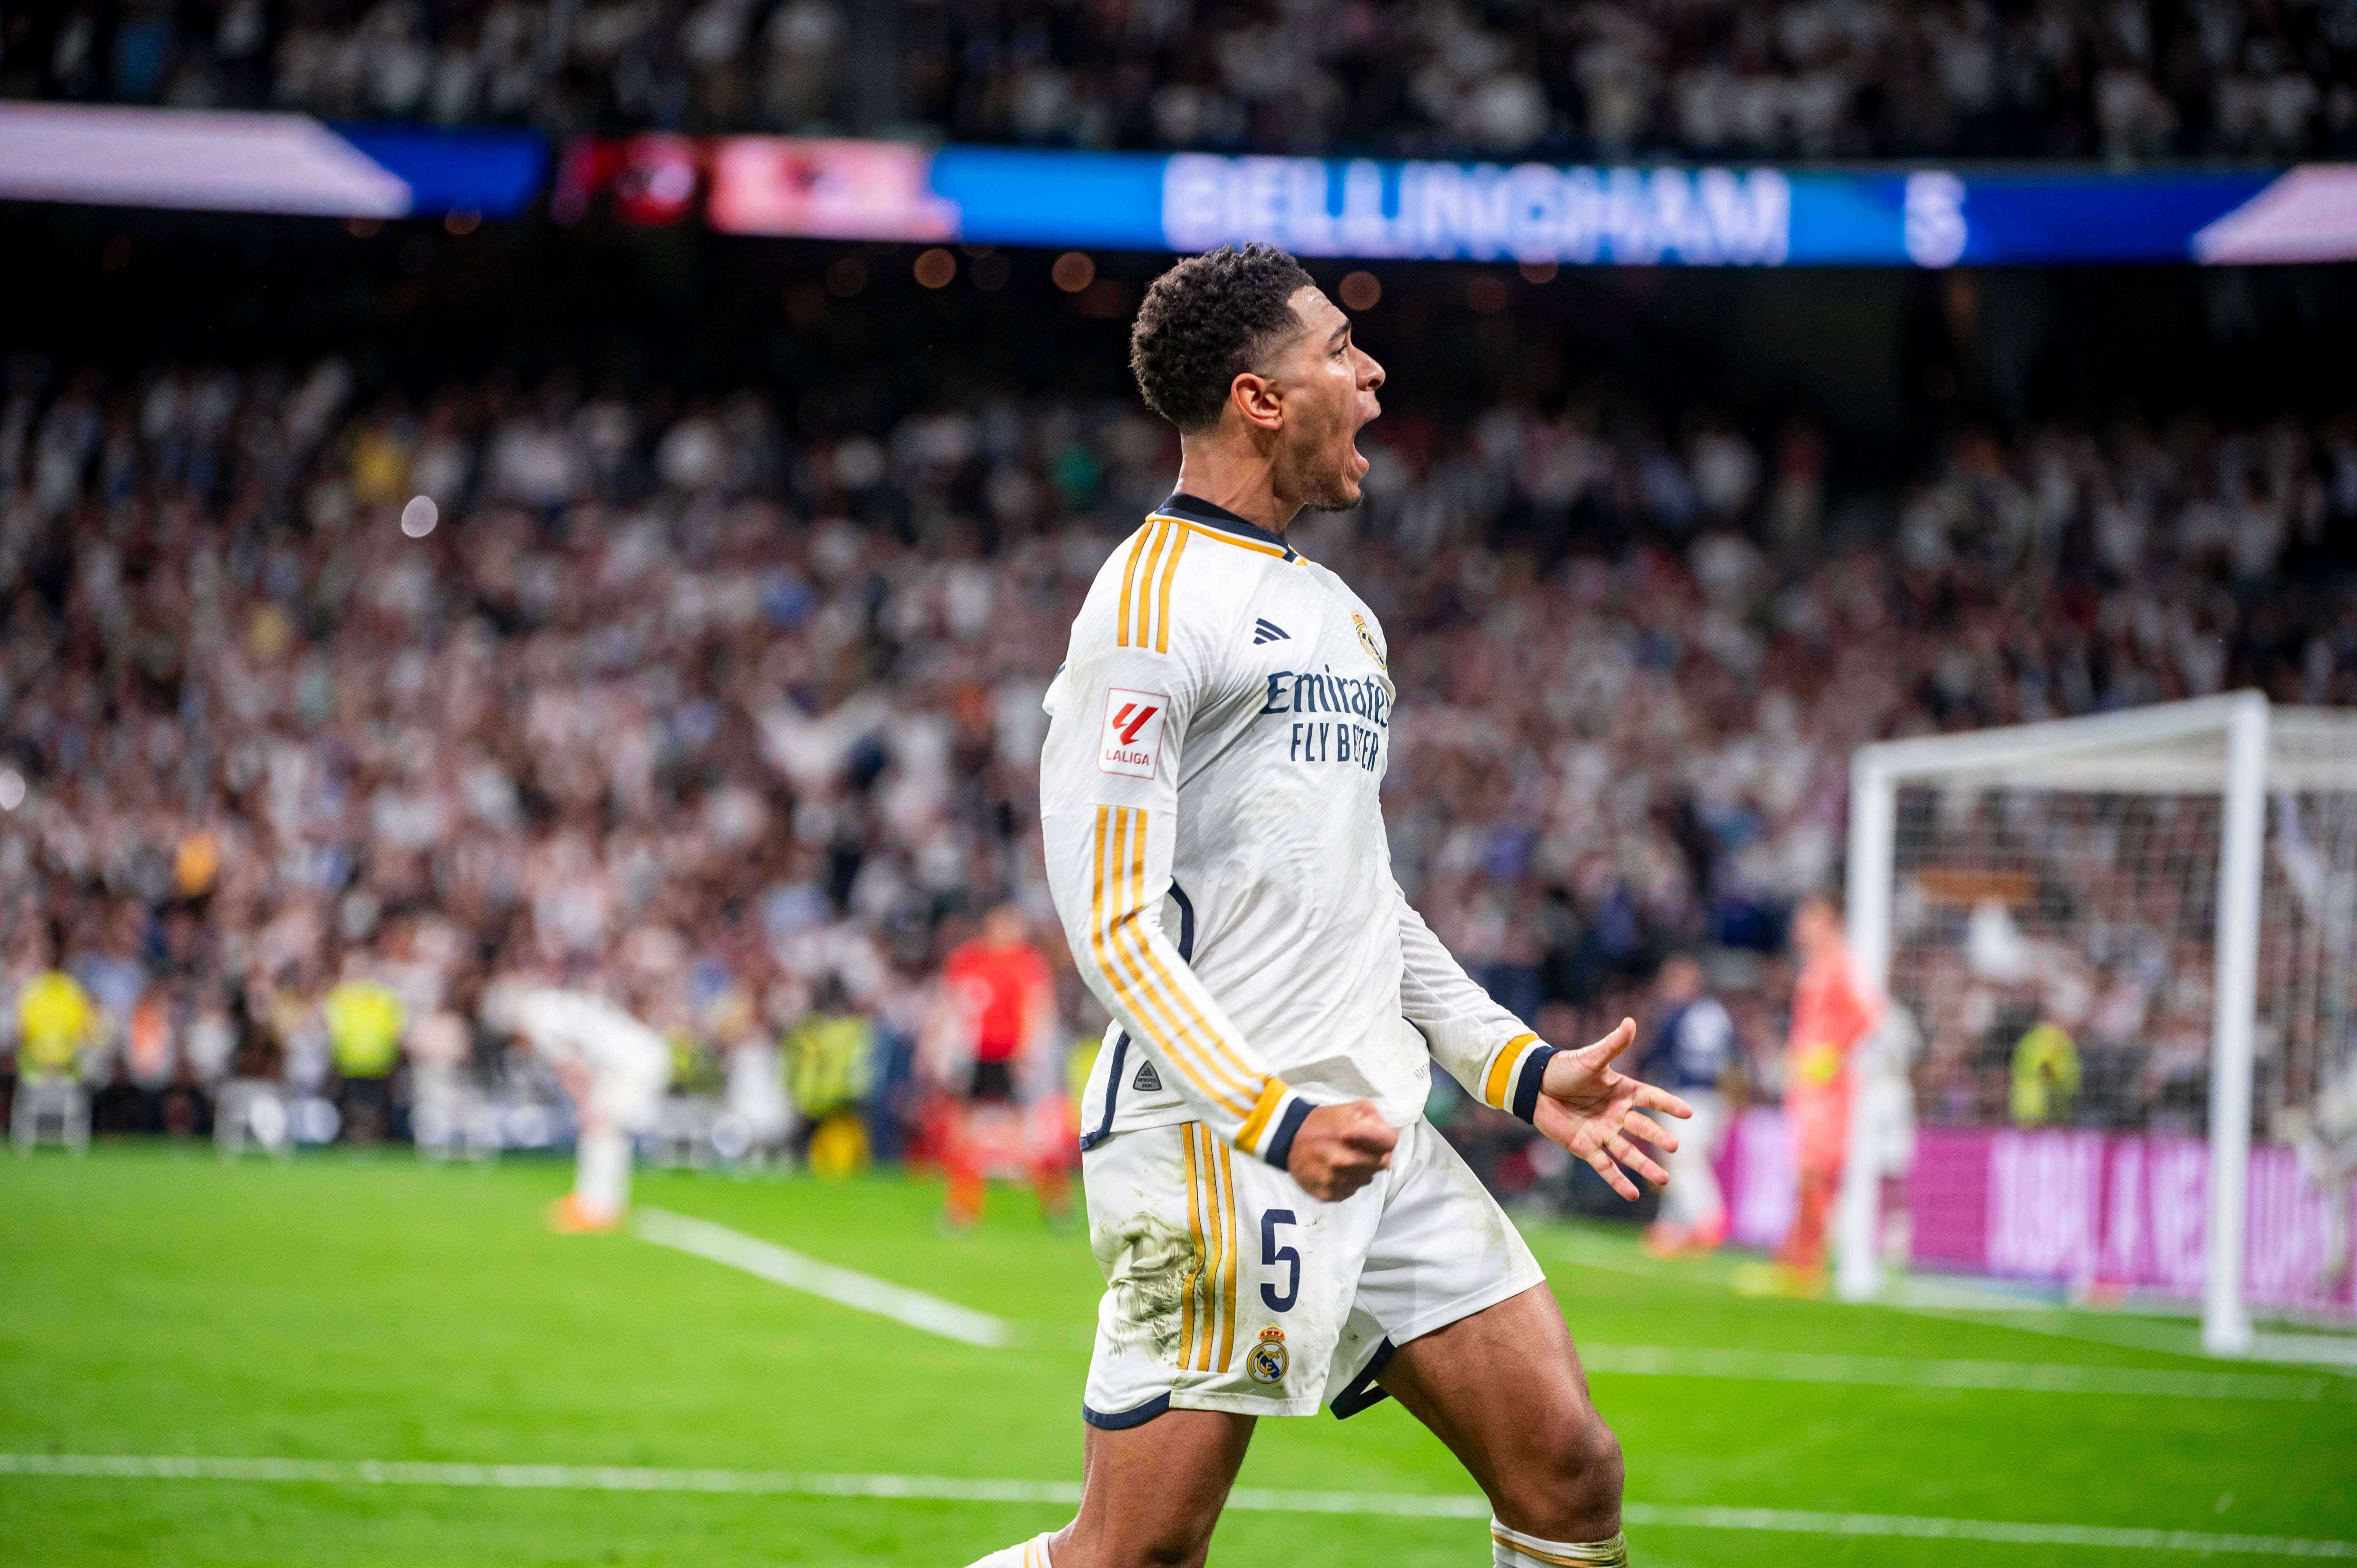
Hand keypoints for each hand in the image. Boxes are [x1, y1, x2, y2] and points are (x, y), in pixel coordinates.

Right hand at [1286, 1100, 1396, 1200]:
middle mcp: (1342, 1159)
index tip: (1379, 1141)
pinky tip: (1336, 1172)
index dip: (1386, 1141)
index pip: (1390, 1142)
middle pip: (1382, 1164)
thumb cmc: (1324, 1122)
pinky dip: (1348, 1182)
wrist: (1288, 1139)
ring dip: (1362, 1171)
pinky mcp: (1327, 1194)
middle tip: (1360, 1151)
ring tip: (1346, 1161)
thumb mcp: (1352, 1108)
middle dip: (1375, 1156)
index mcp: (1349, 1132)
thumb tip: (1390, 1144)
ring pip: (1367, 1179)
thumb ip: (1376, 1120)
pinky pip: (1351, 1191)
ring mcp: (1334, 1179)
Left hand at [1534, 1018, 1692, 1201]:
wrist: (1536, 1087)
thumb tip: (1630, 1022)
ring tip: (1664, 1180)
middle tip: (1675, 1147)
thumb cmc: (1565, 1069)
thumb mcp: (1590, 1058)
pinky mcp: (1587, 1147)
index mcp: (1622, 1091)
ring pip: (1629, 1152)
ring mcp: (1603, 1132)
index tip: (1688, 1113)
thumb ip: (1612, 1046)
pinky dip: (1618, 1181)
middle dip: (1658, 1137)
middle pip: (1643, 1127)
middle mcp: (1617, 1114)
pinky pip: (1605, 1167)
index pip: (1651, 1098)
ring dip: (1645, 1166)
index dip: (1668, 1104)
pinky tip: (1633, 1194)